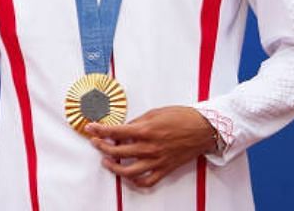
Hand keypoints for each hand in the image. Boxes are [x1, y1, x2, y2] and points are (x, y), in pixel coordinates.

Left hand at [85, 106, 217, 188]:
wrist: (203, 128)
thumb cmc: (181, 117)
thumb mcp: (154, 113)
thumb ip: (136, 122)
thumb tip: (123, 129)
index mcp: (145, 131)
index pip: (115, 132)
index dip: (99, 130)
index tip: (90, 128)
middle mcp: (149, 148)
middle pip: (117, 152)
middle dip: (101, 147)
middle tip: (95, 142)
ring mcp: (157, 160)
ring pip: (128, 171)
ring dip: (113, 167)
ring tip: (107, 161)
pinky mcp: (165, 169)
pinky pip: (146, 181)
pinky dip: (134, 181)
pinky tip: (127, 174)